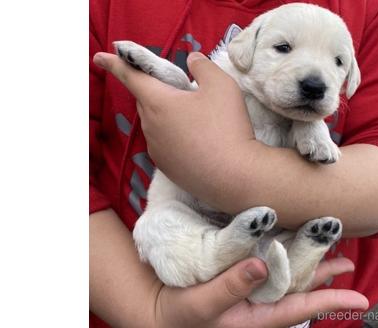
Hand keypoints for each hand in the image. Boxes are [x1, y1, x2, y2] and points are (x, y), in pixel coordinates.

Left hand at [93, 51, 256, 203]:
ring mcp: (156, 150)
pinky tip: (197, 141)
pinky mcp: (167, 168)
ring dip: (166, 115)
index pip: (130, 76)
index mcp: (158, 102)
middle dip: (156, 91)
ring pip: (154, 123)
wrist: (234, 176)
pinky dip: (173, 137)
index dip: (115, 63)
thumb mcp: (221, 85)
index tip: (99, 58)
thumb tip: (192, 60)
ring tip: (195, 119)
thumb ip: (203, 66)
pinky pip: (163, 144)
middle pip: (146, 100)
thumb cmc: (226, 127)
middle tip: (180, 90)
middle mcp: (150, 126)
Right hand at [155, 256, 367, 327]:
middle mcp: (258, 303)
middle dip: (324, 276)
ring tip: (328, 248)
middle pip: (299, 289)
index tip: (359, 300)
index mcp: (255, 317)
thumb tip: (262, 265)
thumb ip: (231, 287)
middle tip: (346, 261)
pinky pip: (269, 264)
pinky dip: (283, 251)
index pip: (299, 309)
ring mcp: (250, 290)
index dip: (329, 302)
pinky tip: (291, 239)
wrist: (159, 310)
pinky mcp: (240, 276)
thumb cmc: (179, 314)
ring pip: (287, 275)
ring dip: (307, 261)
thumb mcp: (202, 305)